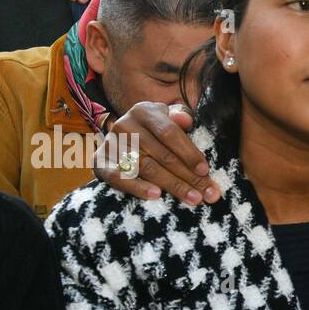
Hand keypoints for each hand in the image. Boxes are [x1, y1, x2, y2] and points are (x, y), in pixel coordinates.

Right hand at [94, 102, 219, 204]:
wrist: (123, 139)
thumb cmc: (156, 131)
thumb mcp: (170, 119)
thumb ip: (181, 117)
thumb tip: (184, 120)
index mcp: (145, 111)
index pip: (169, 133)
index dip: (188, 152)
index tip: (205, 170)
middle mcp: (126, 124)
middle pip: (161, 155)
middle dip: (188, 176)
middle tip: (208, 194)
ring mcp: (111, 144)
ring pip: (146, 168)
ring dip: (171, 185)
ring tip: (192, 198)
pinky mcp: (100, 162)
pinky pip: (118, 177)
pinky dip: (137, 187)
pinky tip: (156, 195)